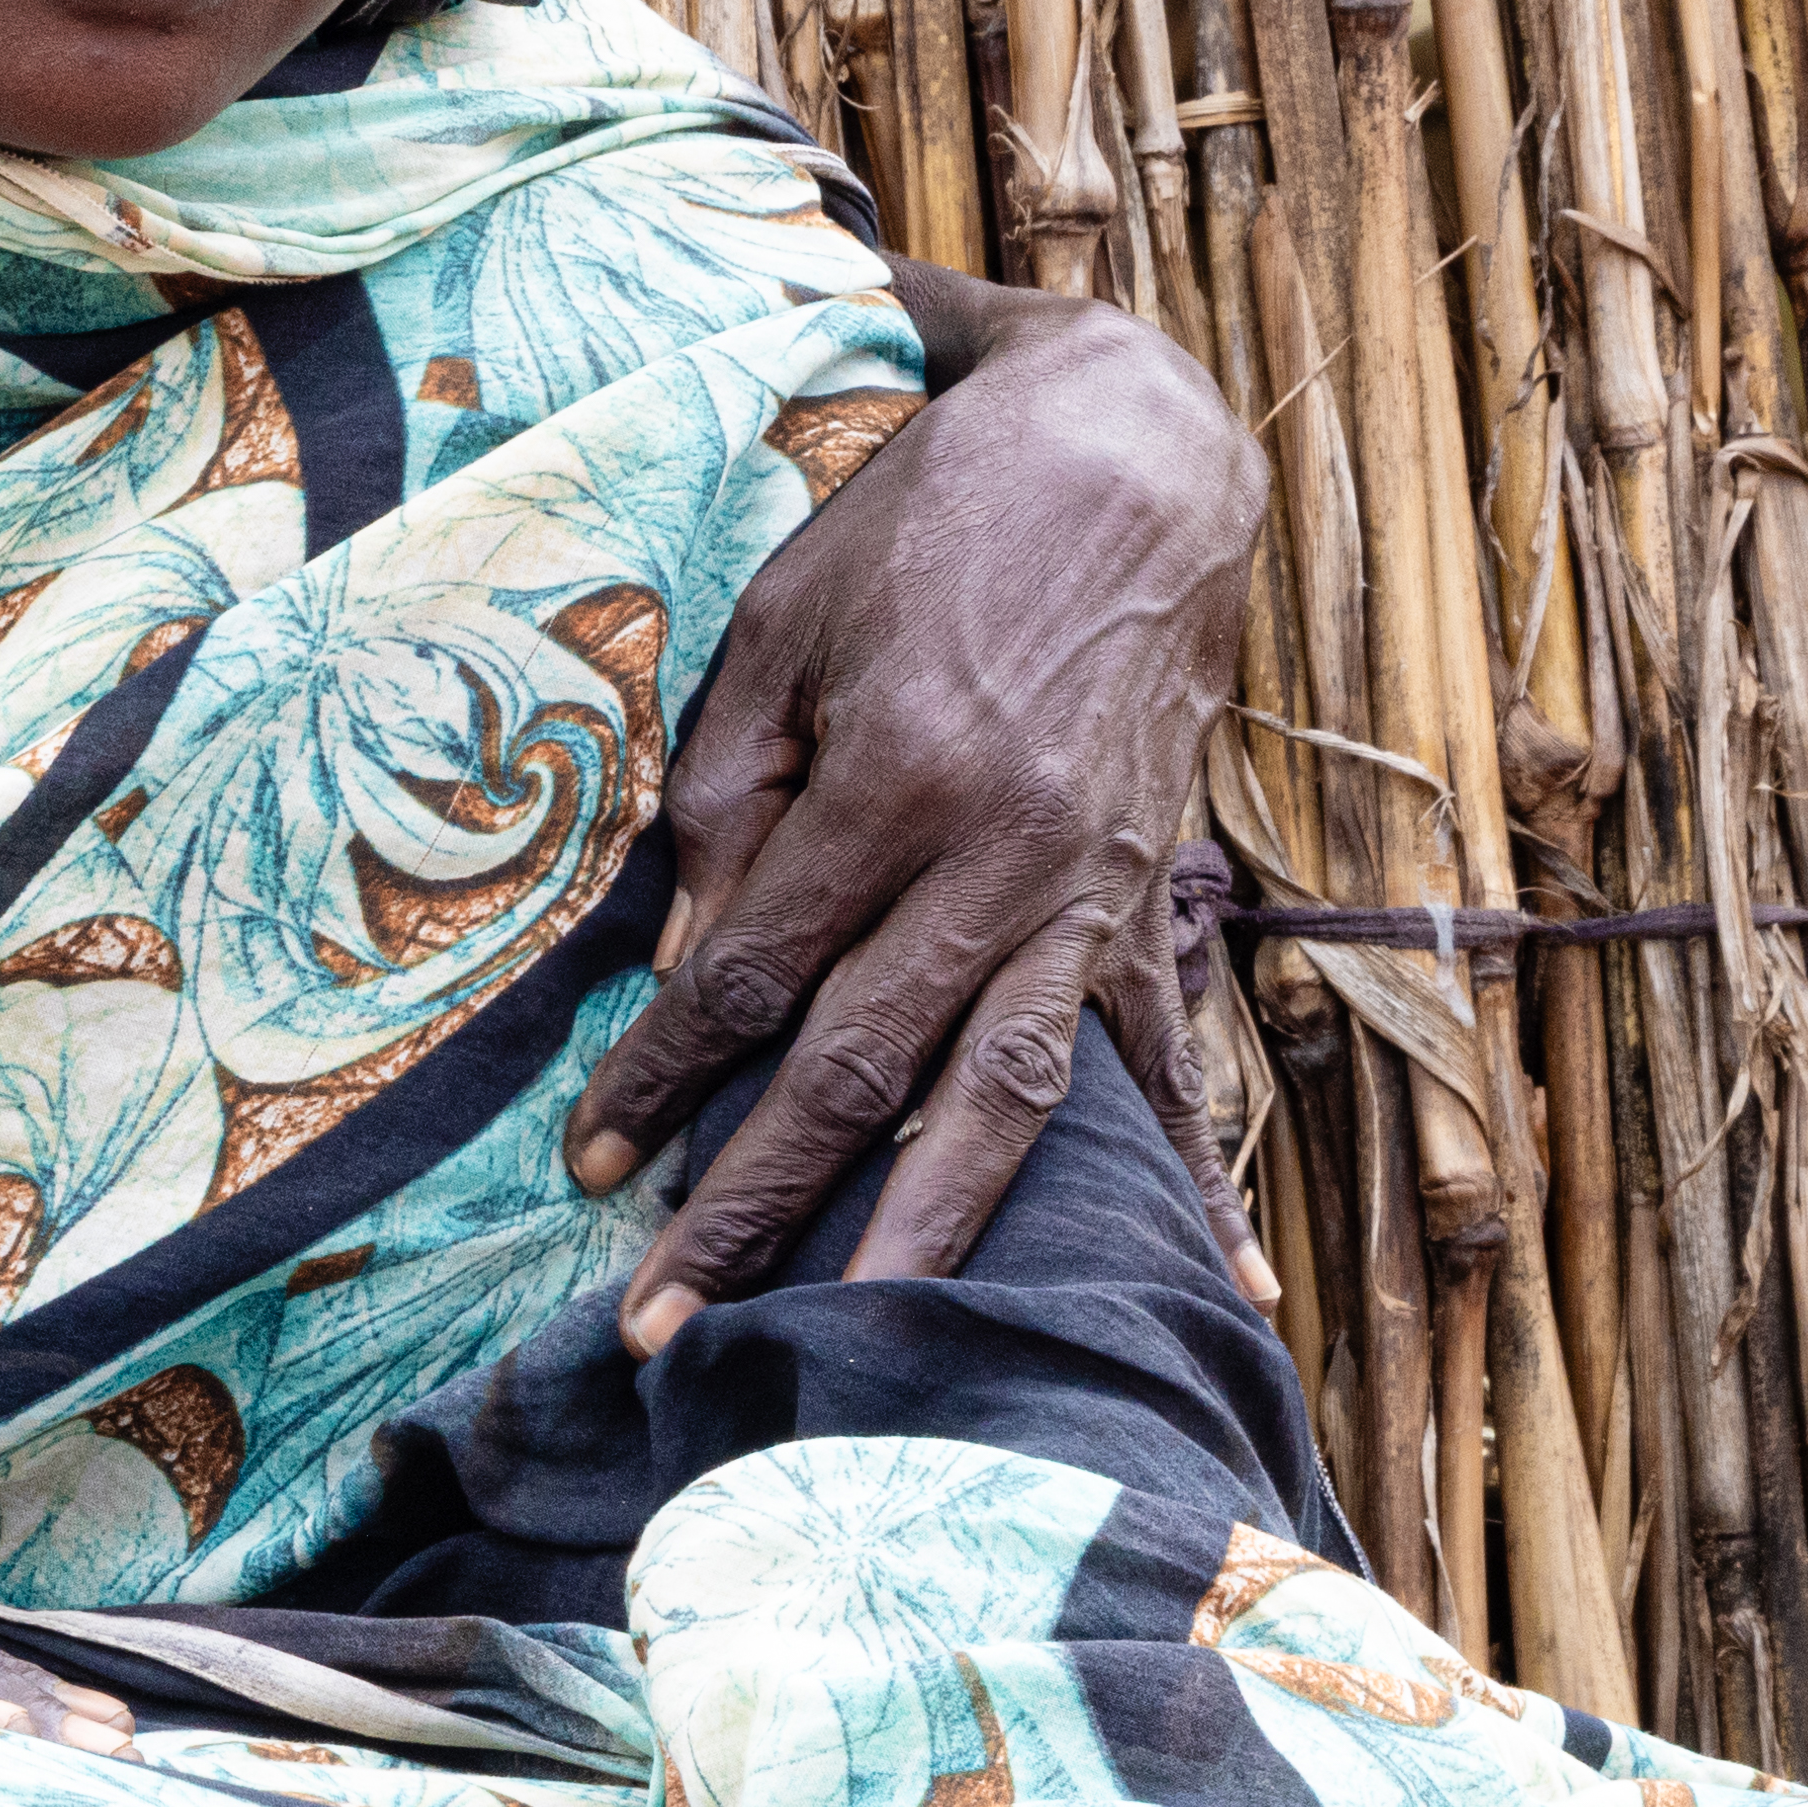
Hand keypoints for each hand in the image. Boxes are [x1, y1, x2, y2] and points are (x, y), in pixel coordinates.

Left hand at [573, 282, 1255, 1345]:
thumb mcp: (787, 623)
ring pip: (1005, 1098)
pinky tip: (1220, 1291)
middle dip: (752, 1206)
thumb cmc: (932, 529)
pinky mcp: (1150, 899)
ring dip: (927, 1231)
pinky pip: (1171, 1062)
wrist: (1134, 459)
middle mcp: (1001, 856)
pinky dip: (1193, 1180)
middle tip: (660, 1327)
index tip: (587, 1162)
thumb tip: (699, 967)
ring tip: (863, 1347)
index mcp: (895, 778)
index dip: (661, 1075)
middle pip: (860, 1069)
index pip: (756, 972)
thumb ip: (731, 798)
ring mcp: (1093, 891)